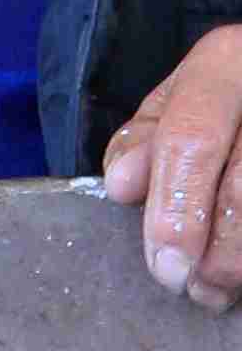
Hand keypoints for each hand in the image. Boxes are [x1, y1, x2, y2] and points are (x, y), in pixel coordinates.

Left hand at [99, 23, 241, 313]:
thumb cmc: (222, 105)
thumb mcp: (176, 107)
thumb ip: (144, 143)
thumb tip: (124, 184)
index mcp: (225, 61)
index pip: (191, 141)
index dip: (176, 213)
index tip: (167, 270)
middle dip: (218, 251)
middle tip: (198, 289)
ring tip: (221, 289)